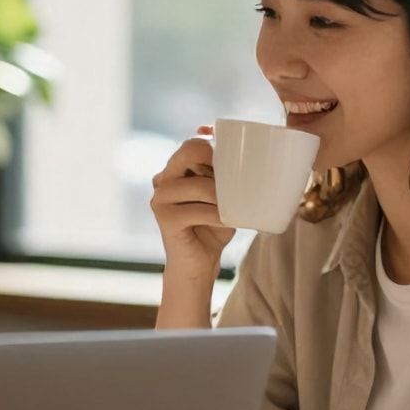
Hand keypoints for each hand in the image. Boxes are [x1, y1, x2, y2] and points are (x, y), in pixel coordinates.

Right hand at [151, 125, 235, 287]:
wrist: (198, 264)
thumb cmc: (213, 227)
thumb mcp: (221, 196)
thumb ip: (224, 175)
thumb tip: (249, 155)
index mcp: (173, 170)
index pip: (191, 144)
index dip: (213, 144)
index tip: (235, 156)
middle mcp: (162, 180)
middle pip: (189, 153)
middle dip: (217, 166)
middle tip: (234, 183)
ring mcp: (160, 198)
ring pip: (200, 185)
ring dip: (223, 197)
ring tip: (234, 208)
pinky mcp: (164, 218)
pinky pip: (201, 210)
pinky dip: (220, 216)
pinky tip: (227, 222)